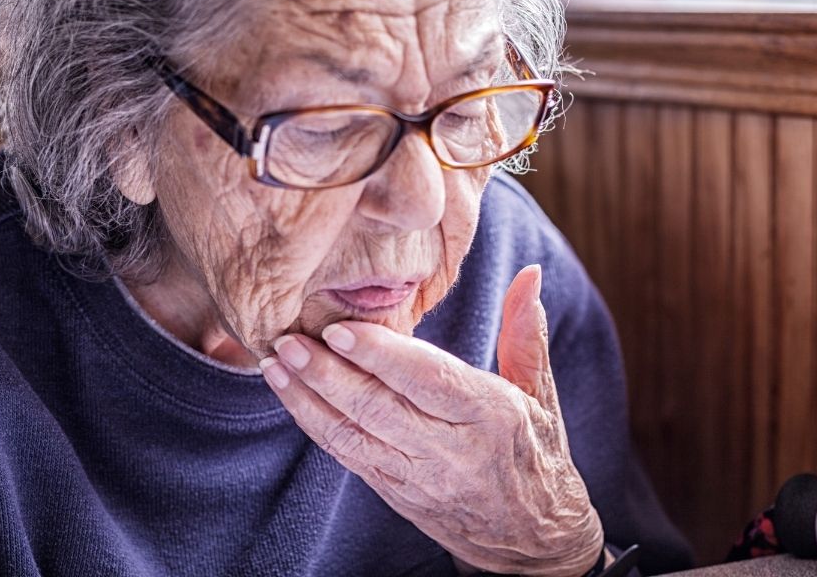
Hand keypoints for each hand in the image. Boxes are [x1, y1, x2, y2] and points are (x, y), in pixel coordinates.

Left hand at [259, 264, 605, 575]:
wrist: (531, 543)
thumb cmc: (535, 455)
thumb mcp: (540, 395)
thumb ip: (526, 333)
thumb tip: (529, 274)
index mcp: (492, 417)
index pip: (430, 381)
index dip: (382, 356)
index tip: (340, 328)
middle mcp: (453, 450)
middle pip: (380, 409)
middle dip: (328, 374)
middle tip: (290, 340)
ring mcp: (419, 477)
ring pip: (354, 435)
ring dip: (309, 398)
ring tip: (276, 362)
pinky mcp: (395, 492)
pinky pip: (348, 456)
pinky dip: (315, 424)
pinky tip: (291, 394)